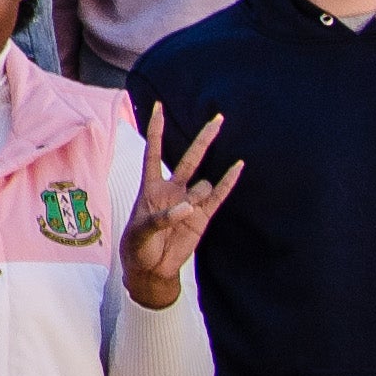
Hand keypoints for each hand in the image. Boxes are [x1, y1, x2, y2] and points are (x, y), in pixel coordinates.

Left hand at [119, 101, 242, 307]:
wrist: (151, 269)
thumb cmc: (137, 247)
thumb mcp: (139, 233)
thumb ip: (160, 219)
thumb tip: (188, 208)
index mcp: (150, 187)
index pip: (154, 152)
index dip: (156, 130)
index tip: (158, 106)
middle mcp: (172, 189)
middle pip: (190, 157)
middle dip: (204, 139)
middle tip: (218, 117)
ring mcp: (190, 201)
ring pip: (203, 185)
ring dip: (199, 196)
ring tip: (185, 215)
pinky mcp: (203, 216)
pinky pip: (219, 196)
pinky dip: (228, 182)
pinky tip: (238, 166)